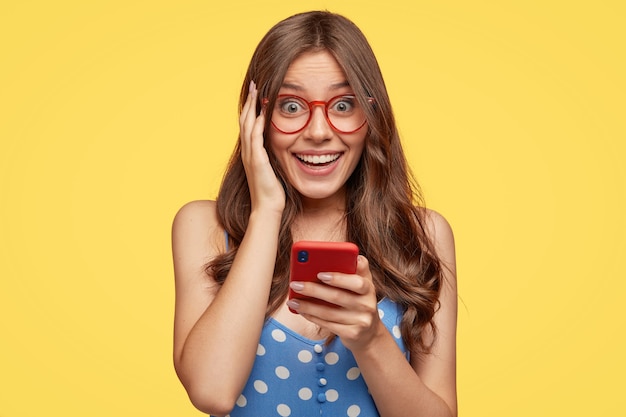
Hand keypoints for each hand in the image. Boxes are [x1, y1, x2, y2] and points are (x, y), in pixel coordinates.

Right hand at [240, 81, 284, 213]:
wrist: (268, 208)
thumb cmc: (273, 191)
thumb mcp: (273, 168)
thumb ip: (273, 156)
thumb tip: (284, 146)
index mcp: (252, 152)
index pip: (249, 125)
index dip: (251, 109)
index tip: (257, 94)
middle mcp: (248, 152)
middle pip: (245, 120)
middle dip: (250, 102)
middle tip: (254, 85)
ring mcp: (251, 156)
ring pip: (248, 126)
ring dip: (252, 107)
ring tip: (256, 92)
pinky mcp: (257, 161)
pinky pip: (256, 139)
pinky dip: (258, 125)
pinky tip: (262, 113)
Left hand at [287, 256, 382, 351]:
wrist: (369, 333)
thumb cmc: (359, 302)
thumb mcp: (361, 285)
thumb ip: (355, 269)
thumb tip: (341, 253)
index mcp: (369, 288)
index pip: (357, 282)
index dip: (338, 278)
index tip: (320, 274)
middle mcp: (367, 305)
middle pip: (337, 297)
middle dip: (313, 290)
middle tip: (295, 284)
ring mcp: (361, 321)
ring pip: (329, 313)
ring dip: (307, 306)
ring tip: (292, 301)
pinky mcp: (352, 334)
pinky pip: (327, 324)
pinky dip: (312, 317)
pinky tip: (301, 311)